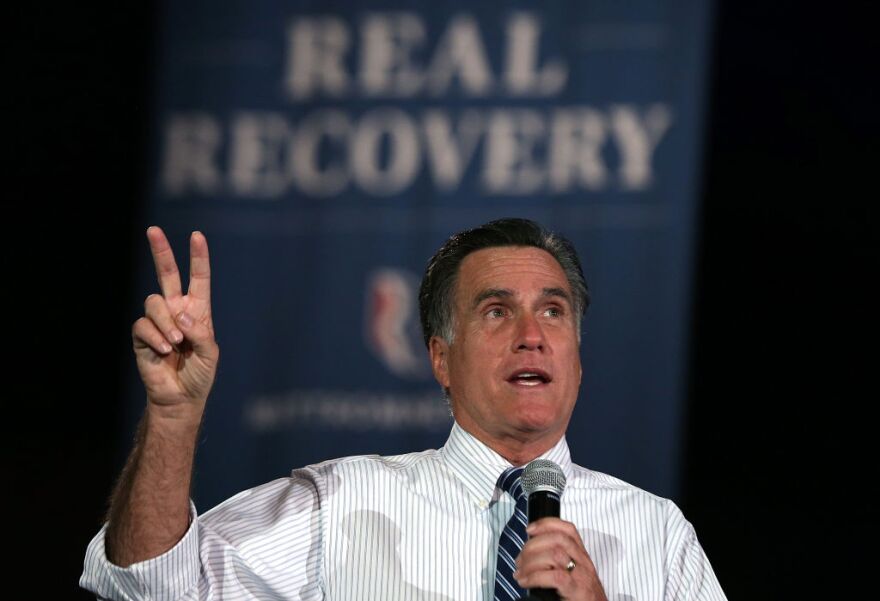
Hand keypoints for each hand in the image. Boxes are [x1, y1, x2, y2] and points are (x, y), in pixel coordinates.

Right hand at [132, 226, 218, 420]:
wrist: (180, 398)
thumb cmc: (200, 375)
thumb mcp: (209, 353)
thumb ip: (200, 332)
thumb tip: (180, 315)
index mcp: (197, 311)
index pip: (198, 278)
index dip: (198, 257)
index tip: (197, 236)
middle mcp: (176, 311)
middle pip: (167, 274)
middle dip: (161, 252)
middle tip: (154, 230)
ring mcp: (158, 322)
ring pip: (154, 303)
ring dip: (166, 323)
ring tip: (176, 344)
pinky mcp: (141, 336)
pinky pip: (143, 325)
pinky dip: (155, 337)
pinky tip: (164, 351)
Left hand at [514, 518, 607, 600]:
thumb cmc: (584, 598)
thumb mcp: (576, 574)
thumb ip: (561, 562)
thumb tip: (531, 556)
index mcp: (582, 557)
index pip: (568, 530)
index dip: (546, 524)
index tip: (530, 529)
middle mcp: (583, 562)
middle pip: (557, 539)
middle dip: (532, 546)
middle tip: (520, 560)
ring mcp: (581, 576)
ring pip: (554, 554)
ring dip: (530, 562)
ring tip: (520, 573)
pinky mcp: (576, 590)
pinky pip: (554, 576)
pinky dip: (535, 577)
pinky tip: (527, 582)